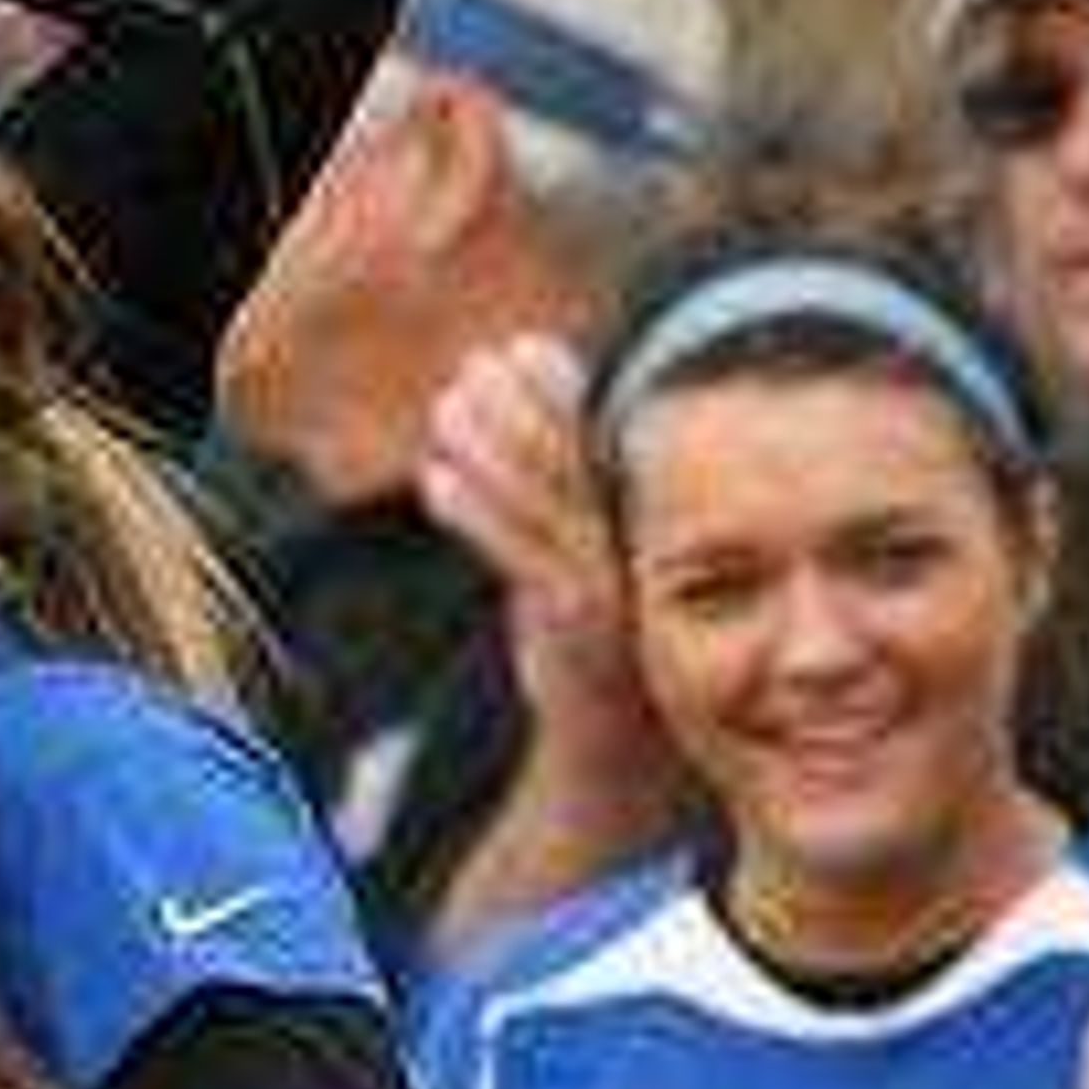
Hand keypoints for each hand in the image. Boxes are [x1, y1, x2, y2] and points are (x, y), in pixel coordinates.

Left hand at [420, 336, 645, 738]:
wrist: (627, 743)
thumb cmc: (603, 627)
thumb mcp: (597, 548)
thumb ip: (568, 483)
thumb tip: (525, 393)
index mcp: (654, 518)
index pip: (611, 434)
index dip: (565, 386)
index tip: (525, 345)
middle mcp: (641, 546)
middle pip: (576, 456)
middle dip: (521, 403)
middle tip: (475, 366)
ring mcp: (612, 585)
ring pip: (543, 499)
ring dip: (488, 445)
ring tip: (446, 408)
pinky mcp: (576, 628)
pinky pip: (519, 556)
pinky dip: (473, 512)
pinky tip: (435, 476)